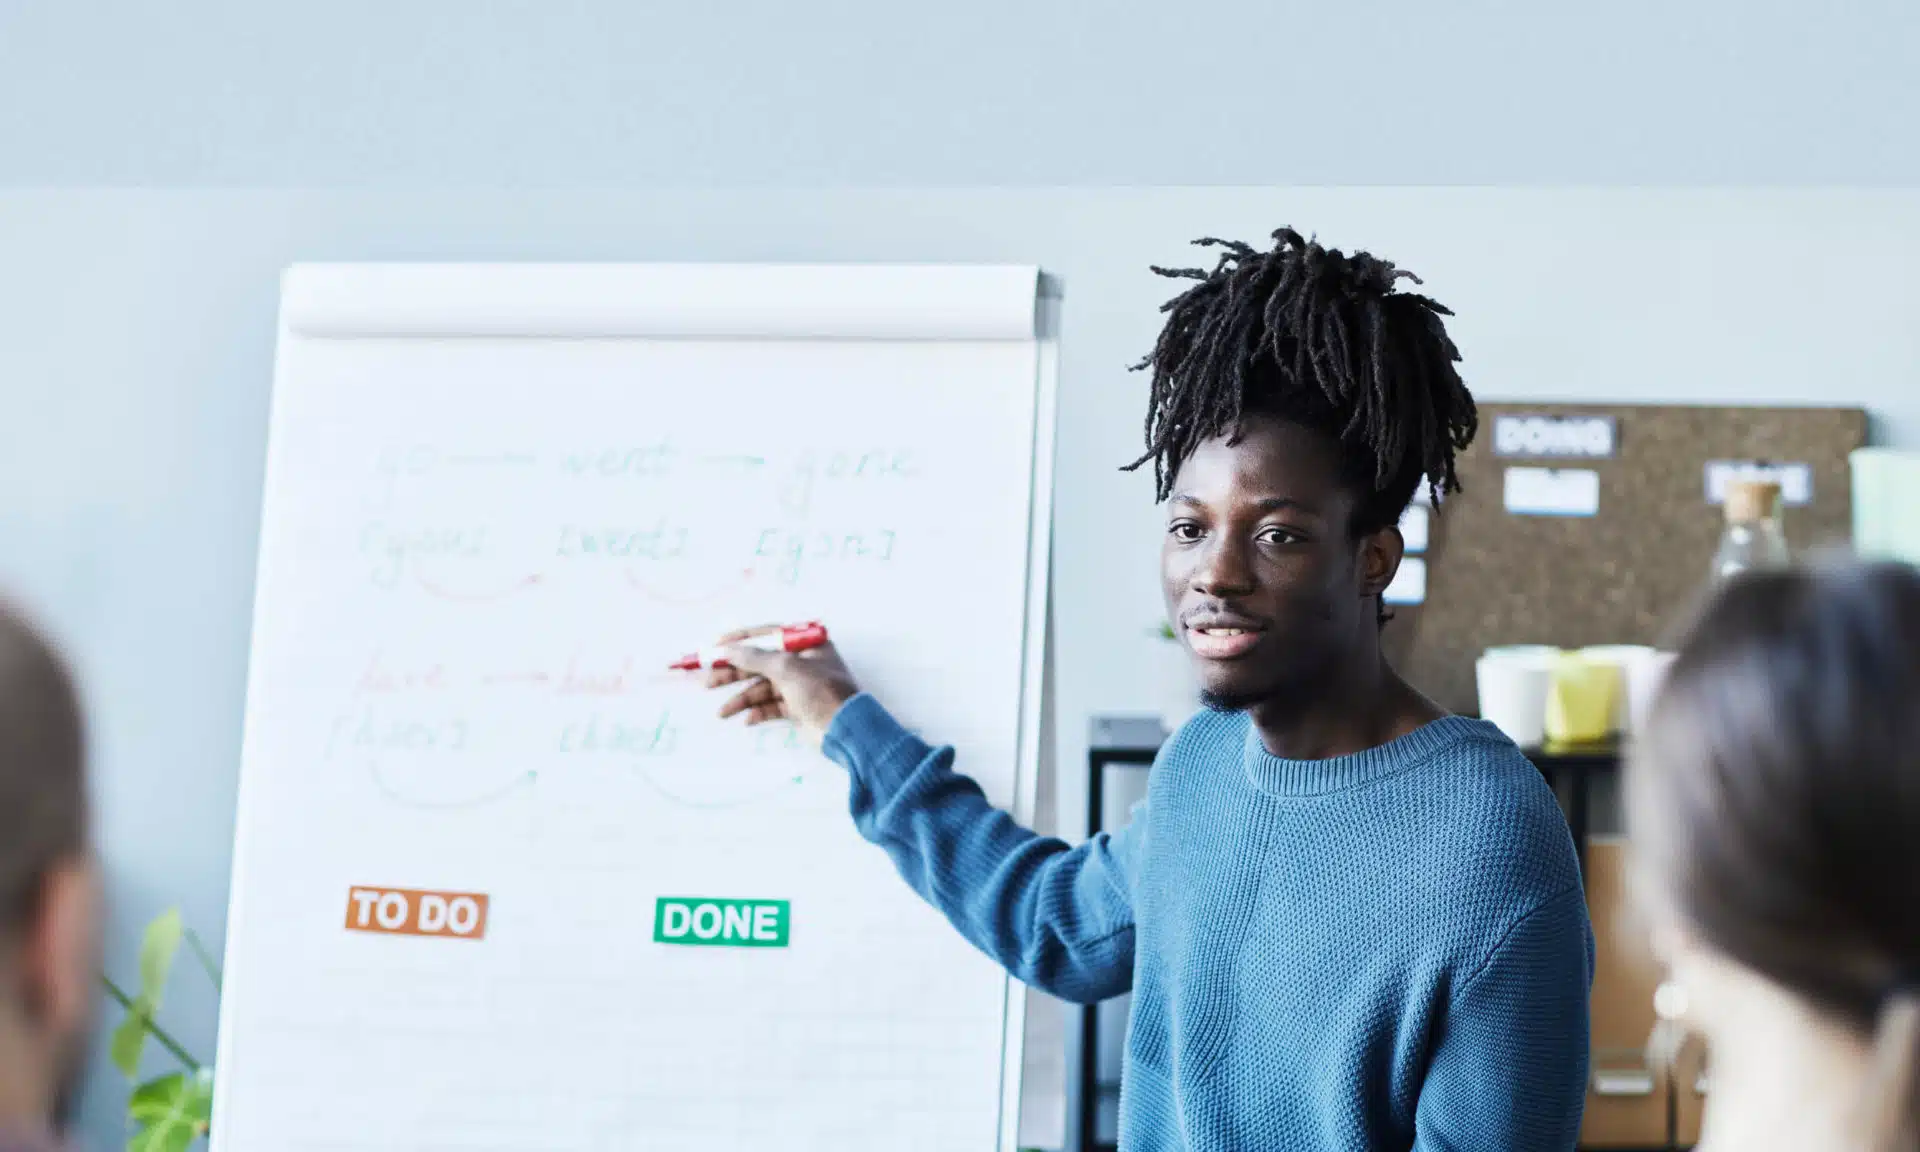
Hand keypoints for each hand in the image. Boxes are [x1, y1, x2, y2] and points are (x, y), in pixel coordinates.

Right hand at [706, 625, 860, 742]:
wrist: (846, 729)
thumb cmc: (820, 691)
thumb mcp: (786, 668)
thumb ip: (755, 657)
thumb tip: (728, 649)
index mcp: (806, 643)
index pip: (767, 634)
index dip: (739, 640)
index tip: (714, 647)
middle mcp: (803, 661)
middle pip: (760, 663)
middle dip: (734, 674)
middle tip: (708, 681)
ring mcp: (800, 685)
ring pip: (763, 687)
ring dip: (742, 699)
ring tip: (722, 712)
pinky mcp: (799, 707)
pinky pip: (772, 706)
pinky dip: (758, 712)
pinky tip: (747, 720)